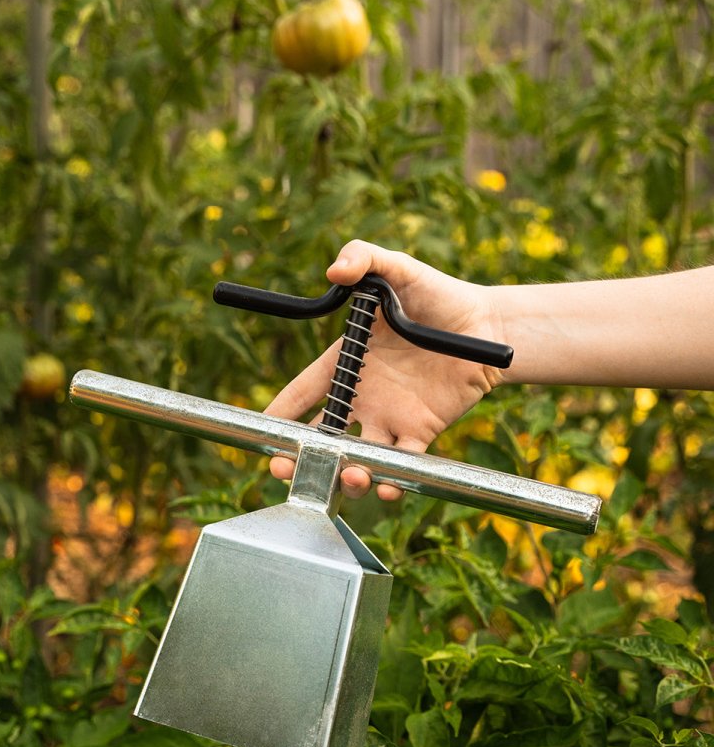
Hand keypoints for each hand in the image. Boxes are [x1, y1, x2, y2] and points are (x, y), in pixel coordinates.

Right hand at [264, 240, 505, 499]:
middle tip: (285, 470)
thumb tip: (334, 271)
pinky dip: (391, 481)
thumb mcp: (398, 270)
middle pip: (320, 437)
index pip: (302, 391)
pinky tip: (384, 487)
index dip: (279, 411)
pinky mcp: (420, 432)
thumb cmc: (439, 294)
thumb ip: (365, 259)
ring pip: (356, 458)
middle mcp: (363, 396)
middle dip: (298, 457)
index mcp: (347, 363)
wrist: (488, 324)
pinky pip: (400, 465)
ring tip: (349, 476)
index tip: (258, 430)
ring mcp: (390, 417)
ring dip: (346, 474)